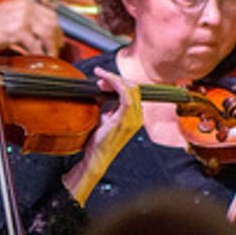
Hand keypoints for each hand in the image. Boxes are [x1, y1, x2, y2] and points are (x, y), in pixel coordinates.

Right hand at [0, 0, 62, 56]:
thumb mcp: (10, 16)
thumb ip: (26, 20)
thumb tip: (42, 31)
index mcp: (24, 2)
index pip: (49, 13)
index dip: (57, 28)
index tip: (58, 38)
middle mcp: (25, 7)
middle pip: (51, 22)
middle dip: (57, 38)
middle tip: (57, 48)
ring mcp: (22, 18)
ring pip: (47, 33)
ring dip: (50, 46)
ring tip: (50, 55)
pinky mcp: (18, 30)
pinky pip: (35, 44)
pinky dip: (39, 53)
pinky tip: (38, 57)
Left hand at [63, 68, 141, 203]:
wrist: (97, 157)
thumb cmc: (99, 140)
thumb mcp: (106, 118)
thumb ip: (109, 106)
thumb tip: (103, 91)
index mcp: (135, 116)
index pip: (132, 91)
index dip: (118, 81)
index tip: (103, 78)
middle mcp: (138, 116)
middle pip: (133, 87)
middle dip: (115, 78)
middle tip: (99, 77)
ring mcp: (133, 118)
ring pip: (130, 88)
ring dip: (113, 79)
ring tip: (99, 79)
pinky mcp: (124, 119)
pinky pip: (125, 95)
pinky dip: (114, 84)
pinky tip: (103, 82)